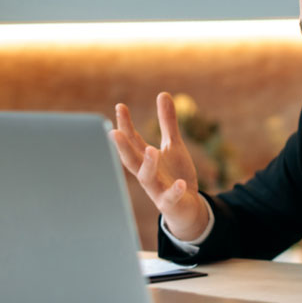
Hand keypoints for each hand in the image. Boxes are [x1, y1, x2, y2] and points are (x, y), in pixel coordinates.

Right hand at [110, 92, 208, 240]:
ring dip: (147, 165)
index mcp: (146, 159)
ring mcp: (157, 189)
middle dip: (123, 147)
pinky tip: (180, 183)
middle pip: (131, 159)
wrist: (187, 208)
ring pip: (147, 178)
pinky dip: (174, 191)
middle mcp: (147, 174)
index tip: (120, 107)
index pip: (133, 140)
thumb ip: (167, 122)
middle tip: (114, 132)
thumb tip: (162, 94)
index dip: (125, 125)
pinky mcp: (171, 203)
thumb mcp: (173, 146)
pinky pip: (170, 198)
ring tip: (152, 150)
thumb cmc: (175, 175)